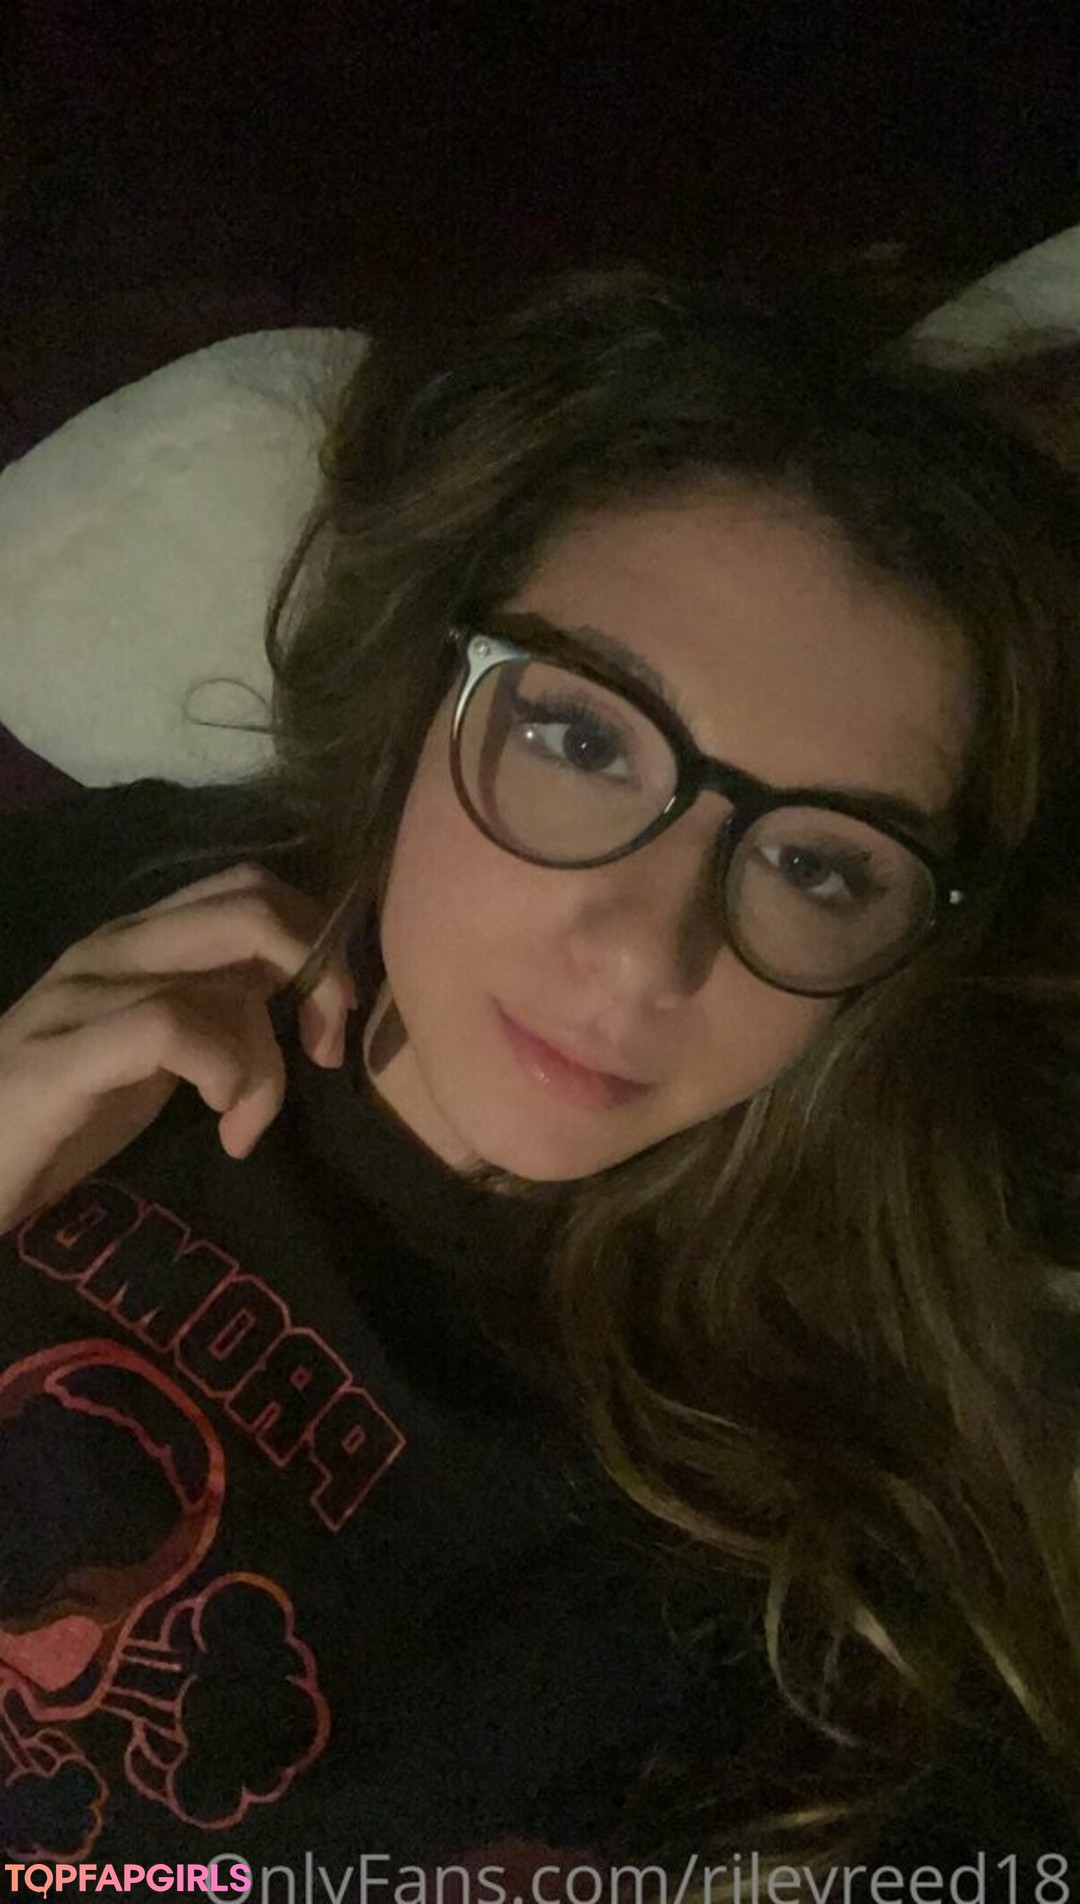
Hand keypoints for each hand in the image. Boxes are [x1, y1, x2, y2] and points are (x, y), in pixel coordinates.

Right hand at [0, 861, 356, 1235]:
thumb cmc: (67, 1120)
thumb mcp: (164, 1055)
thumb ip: (222, 1012)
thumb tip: (310, 998)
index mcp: (139, 940)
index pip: (249, 886)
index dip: (316, 938)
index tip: (333, 1016)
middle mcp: (111, 950)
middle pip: (249, 906)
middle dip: (317, 973)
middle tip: (322, 1053)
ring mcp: (79, 998)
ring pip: (220, 982)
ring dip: (265, 1063)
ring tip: (246, 1125)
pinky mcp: (58, 1058)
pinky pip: (170, 1030)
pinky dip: (223, 1074)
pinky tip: (221, 1123)